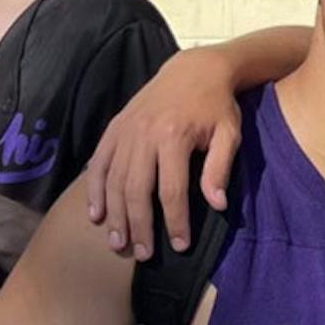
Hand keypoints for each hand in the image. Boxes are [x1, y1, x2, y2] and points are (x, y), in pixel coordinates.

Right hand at [85, 46, 240, 259]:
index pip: (172, 191)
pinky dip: (94, 190)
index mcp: (174, 137)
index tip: (180, 245)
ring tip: (118, 244)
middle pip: (136, 190)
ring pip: (114, 180)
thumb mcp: (229, 134)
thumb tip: (216, 205)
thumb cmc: (216, 106)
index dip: (175, 221)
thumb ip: (220, 169)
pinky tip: (96, 214)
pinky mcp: (115, 128)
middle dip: (139, 226)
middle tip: (144, 254)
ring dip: (115, 215)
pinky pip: (99, 163)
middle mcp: (144, 135)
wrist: (194, 69)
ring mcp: (125, 131)